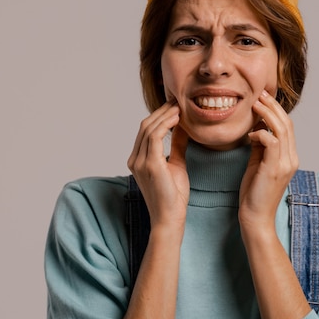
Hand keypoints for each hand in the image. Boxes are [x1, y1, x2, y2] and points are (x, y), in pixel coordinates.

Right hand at [127, 102, 189, 228]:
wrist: (170, 218)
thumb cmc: (173, 196)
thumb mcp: (176, 164)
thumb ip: (176, 145)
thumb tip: (183, 128)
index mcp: (138, 160)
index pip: (145, 130)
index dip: (159, 115)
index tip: (174, 105)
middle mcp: (135, 159)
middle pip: (145, 126)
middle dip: (161, 111)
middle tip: (177, 100)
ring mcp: (140, 162)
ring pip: (149, 129)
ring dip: (164, 115)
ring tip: (179, 106)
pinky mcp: (149, 165)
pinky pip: (154, 137)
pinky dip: (165, 124)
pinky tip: (177, 119)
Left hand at [239, 90, 298, 229]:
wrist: (256, 217)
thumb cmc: (254, 192)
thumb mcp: (258, 164)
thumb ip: (261, 147)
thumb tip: (256, 129)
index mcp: (290, 157)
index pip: (287, 127)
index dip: (276, 110)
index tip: (261, 99)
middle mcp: (292, 158)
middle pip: (287, 123)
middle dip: (272, 106)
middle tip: (259, 95)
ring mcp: (285, 164)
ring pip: (281, 129)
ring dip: (267, 114)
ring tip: (254, 105)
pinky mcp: (274, 168)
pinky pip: (272, 142)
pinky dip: (261, 133)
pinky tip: (250, 135)